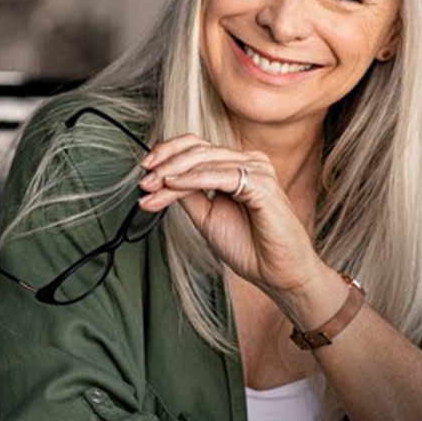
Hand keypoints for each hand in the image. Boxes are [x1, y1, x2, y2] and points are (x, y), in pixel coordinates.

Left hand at [136, 134, 325, 300]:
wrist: (277, 273)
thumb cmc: (250, 247)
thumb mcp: (207, 216)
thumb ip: (189, 195)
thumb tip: (162, 180)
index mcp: (237, 166)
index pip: (197, 147)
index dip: (167, 154)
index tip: (144, 170)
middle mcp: (249, 161)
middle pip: (198, 149)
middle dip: (164, 163)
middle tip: (143, 180)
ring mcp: (257, 169)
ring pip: (204, 160)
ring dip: (172, 172)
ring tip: (152, 186)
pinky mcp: (261, 184)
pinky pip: (220, 176)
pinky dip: (193, 179)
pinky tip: (173, 185)